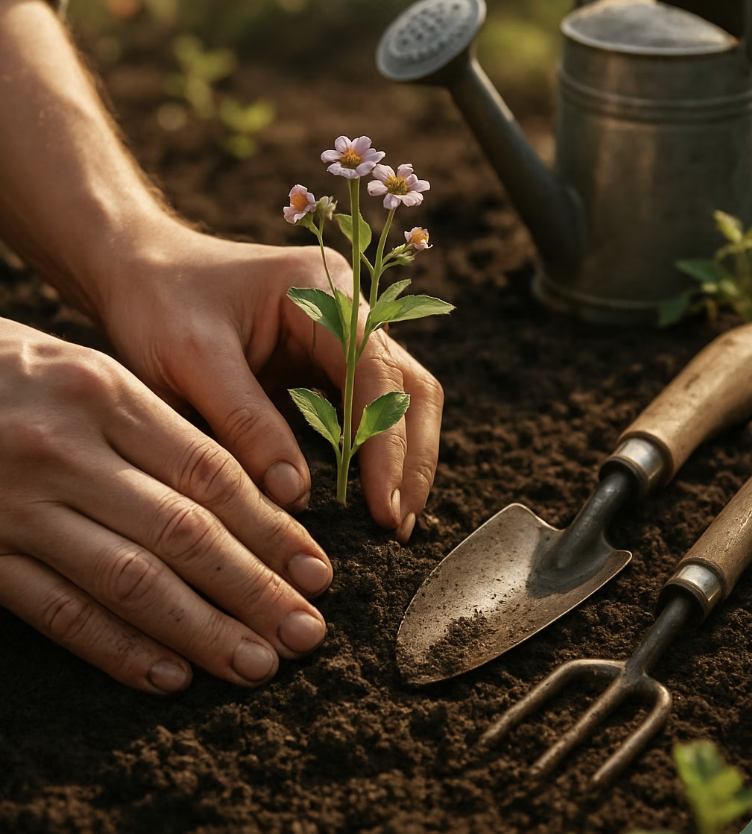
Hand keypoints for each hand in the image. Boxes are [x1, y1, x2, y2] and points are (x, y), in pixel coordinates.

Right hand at [0, 318, 329, 692]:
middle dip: (254, 589)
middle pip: (184, 533)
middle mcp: (66, 450)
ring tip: (258, 663)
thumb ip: (154, 426)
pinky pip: (56, 610)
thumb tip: (240, 491)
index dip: (270, 528)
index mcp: (104, 393)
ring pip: (130, 581)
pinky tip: (170, 674)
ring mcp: (18, 506)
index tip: (315, 570)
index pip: (209, 474)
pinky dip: (117, 647)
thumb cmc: (8, 369)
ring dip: (202, 630)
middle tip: (306, 632)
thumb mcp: (84, 369)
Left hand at [97, 222, 443, 541]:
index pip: (374, 371)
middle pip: (406, 385)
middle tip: (396, 526)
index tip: (381, 507)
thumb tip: (295, 497)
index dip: (384, 443)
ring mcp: (341, 335)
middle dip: (408, 458)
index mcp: (321, 289)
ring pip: (399, 399)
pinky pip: (368, 409)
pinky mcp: (326, 363)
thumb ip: (245, 423)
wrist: (138, 270)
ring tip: (393, 522)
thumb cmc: (157, 303)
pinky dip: (376, 453)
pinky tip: (371, 494)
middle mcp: (346, 307)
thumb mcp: (191, 359)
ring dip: (402, 459)